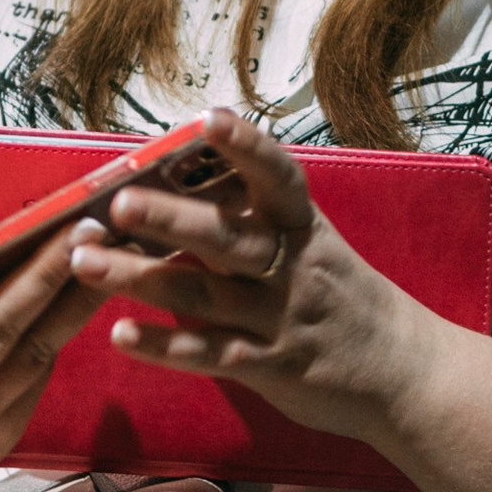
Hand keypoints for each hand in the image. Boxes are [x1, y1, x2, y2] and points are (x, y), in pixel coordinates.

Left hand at [65, 110, 434, 446]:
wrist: (406, 374)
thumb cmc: (345, 299)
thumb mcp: (313, 246)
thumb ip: (253, 220)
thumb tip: (182, 183)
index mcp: (303, 227)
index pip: (277, 176)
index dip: (246, 146)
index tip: (209, 118)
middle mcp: (292, 266)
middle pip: (226, 237)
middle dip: (168, 218)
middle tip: (116, 202)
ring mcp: (280, 318)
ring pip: (203, 294)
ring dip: (140, 278)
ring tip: (85, 263)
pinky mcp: (270, 366)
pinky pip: (211, 353)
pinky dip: (165, 346)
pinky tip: (121, 335)